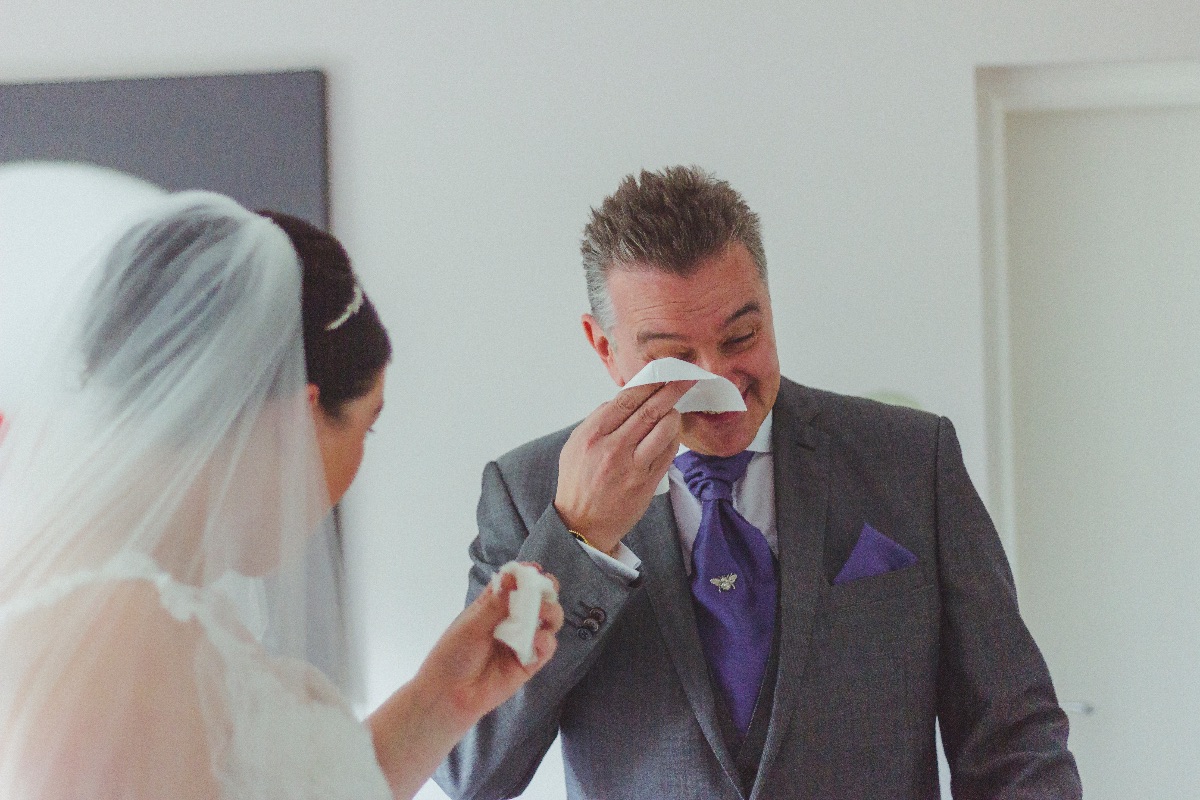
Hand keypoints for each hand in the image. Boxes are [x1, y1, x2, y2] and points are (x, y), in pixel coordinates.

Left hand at [411, 565, 563, 728]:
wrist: (449, 695)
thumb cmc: (453, 655)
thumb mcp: (472, 625)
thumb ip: (496, 603)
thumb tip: (513, 575)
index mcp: (493, 606)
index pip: (514, 584)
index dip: (526, 575)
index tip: (535, 570)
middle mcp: (511, 621)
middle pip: (537, 600)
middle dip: (545, 591)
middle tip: (547, 589)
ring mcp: (521, 642)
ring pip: (547, 622)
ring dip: (551, 613)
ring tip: (545, 613)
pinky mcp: (529, 663)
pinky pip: (545, 649)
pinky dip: (546, 641)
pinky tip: (539, 639)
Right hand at [554, 381, 693, 553]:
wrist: (581, 524)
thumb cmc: (578, 481)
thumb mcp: (575, 445)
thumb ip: (597, 420)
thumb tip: (623, 399)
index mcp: (593, 434)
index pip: (627, 398)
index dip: (650, 382)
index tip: (664, 371)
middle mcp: (613, 448)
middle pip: (650, 409)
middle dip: (672, 390)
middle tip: (687, 378)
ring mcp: (632, 466)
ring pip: (664, 429)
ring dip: (674, 415)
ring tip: (674, 411)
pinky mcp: (646, 483)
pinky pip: (668, 453)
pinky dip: (673, 439)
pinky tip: (671, 434)